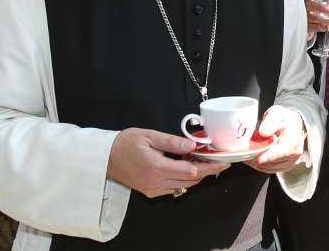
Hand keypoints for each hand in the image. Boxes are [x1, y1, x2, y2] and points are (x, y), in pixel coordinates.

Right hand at [107, 128, 229, 197]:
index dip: (209, 166)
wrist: (105, 158)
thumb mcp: (150, 136)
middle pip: (191, 180)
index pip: (191, 171)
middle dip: (208, 171)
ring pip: (184, 185)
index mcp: (157, 167)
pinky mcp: (151, 192)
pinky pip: (174, 187)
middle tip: (220, 161)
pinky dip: (185, 178)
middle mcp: (157, 182)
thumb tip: (193, 146)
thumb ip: (172, 142)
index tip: (223, 161)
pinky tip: (187, 166)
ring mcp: (154, 189)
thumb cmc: (126, 143)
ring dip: (197, 174)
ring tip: (206, 161)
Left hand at [246, 106, 305, 173]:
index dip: (268, 156)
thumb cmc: (284, 118)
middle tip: (243, 152)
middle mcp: (295, 153)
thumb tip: (264, 132)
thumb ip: (270, 122)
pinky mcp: (285, 166)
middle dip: (256, 158)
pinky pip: (269, 169)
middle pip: (272, 162)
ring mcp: (290, 161)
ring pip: (269, 167)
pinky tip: (252, 157)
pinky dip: (259, 165)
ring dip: (256, 162)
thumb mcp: (277, 113)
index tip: (256, 158)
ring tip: (246, 153)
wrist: (292, 124)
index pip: (281, 152)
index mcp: (294, 140)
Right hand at [304, 0, 328, 40]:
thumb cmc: (317, 14)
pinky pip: (311, 27)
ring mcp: (304, 18)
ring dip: (324, 20)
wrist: (309, 27)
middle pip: (310, 5)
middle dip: (319, 6)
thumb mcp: (325, 6)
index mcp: (308, 0)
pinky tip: (327, 27)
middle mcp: (304, 8)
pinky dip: (320, 27)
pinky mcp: (305, 28)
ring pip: (312, 18)